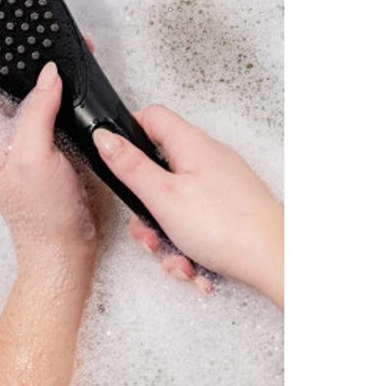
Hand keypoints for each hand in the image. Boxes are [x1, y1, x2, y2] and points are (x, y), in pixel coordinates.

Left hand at [0, 11, 96, 275]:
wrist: (64, 248)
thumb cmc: (38, 214)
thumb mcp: (31, 158)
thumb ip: (36, 112)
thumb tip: (48, 73)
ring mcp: (18, 127)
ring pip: (8, 76)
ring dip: (15, 50)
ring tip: (22, 21)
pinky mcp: (45, 133)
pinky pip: (44, 91)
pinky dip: (54, 72)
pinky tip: (69, 60)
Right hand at [92, 105, 283, 306]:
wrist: (279, 262)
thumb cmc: (228, 227)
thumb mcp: (163, 196)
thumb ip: (130, 166)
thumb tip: (105, 138)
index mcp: (190, 144)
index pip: (151, 117)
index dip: (128, 133)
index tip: (117, 158)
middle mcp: (209, 158)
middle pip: (160, 170)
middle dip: (147, 208)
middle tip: (147, 231)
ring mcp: (222, 184)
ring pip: (177, 204)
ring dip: (168, 236)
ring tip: (176, 260)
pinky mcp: (232, 208)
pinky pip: (198, 222)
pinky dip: (191, 246)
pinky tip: (195, 268)